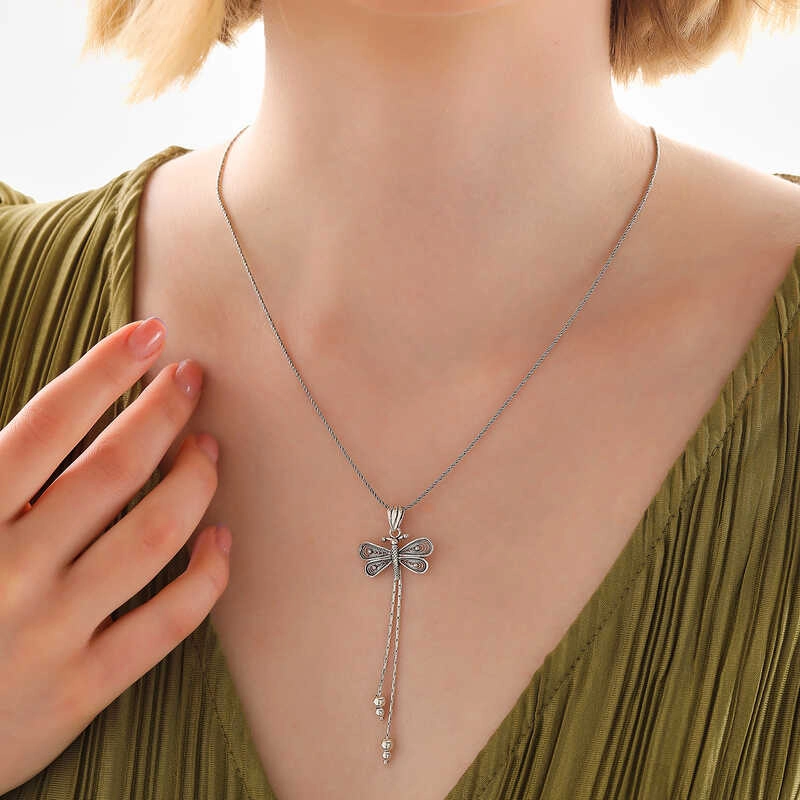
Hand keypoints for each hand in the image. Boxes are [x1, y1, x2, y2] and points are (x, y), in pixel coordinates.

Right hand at [0, 317, 229, 792]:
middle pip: (115, 468)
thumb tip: (46, 423)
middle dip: (164, 412)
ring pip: (154, 535)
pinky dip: (207, 576)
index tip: (150, 335)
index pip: (49, 424)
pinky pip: (168, 623)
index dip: (105, 372)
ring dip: (195, 480)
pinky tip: (222, 540)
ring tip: (210, 447)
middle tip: (192, 380)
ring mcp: (49, 631)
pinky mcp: (81, 689)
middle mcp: (9, 569)